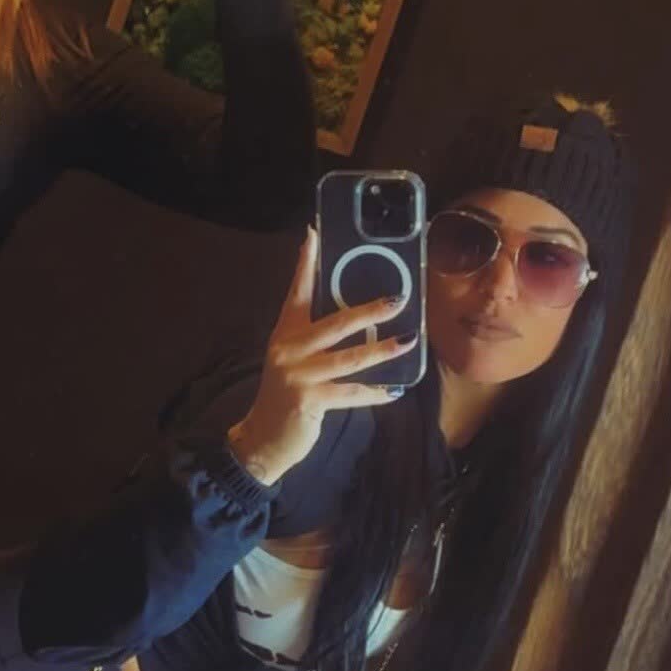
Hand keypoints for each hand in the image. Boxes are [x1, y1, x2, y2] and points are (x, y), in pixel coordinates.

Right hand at [226, 227, 416, 486]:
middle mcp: (289, 348)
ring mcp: (299, 374)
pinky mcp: (310, 400)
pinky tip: (394, 391)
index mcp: (285, 332)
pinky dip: (375, 393)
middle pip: (336, 323)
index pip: (297, 291)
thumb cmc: (285, 395)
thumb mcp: (292, 360)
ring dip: (383, 350)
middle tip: (397, 299)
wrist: (263, 436)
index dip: (306, 263)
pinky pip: (352, 392)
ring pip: (350, 357)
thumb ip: (314, 340)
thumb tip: (357, 321)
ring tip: (408, 341)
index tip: (314, 233)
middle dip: (369, 310)